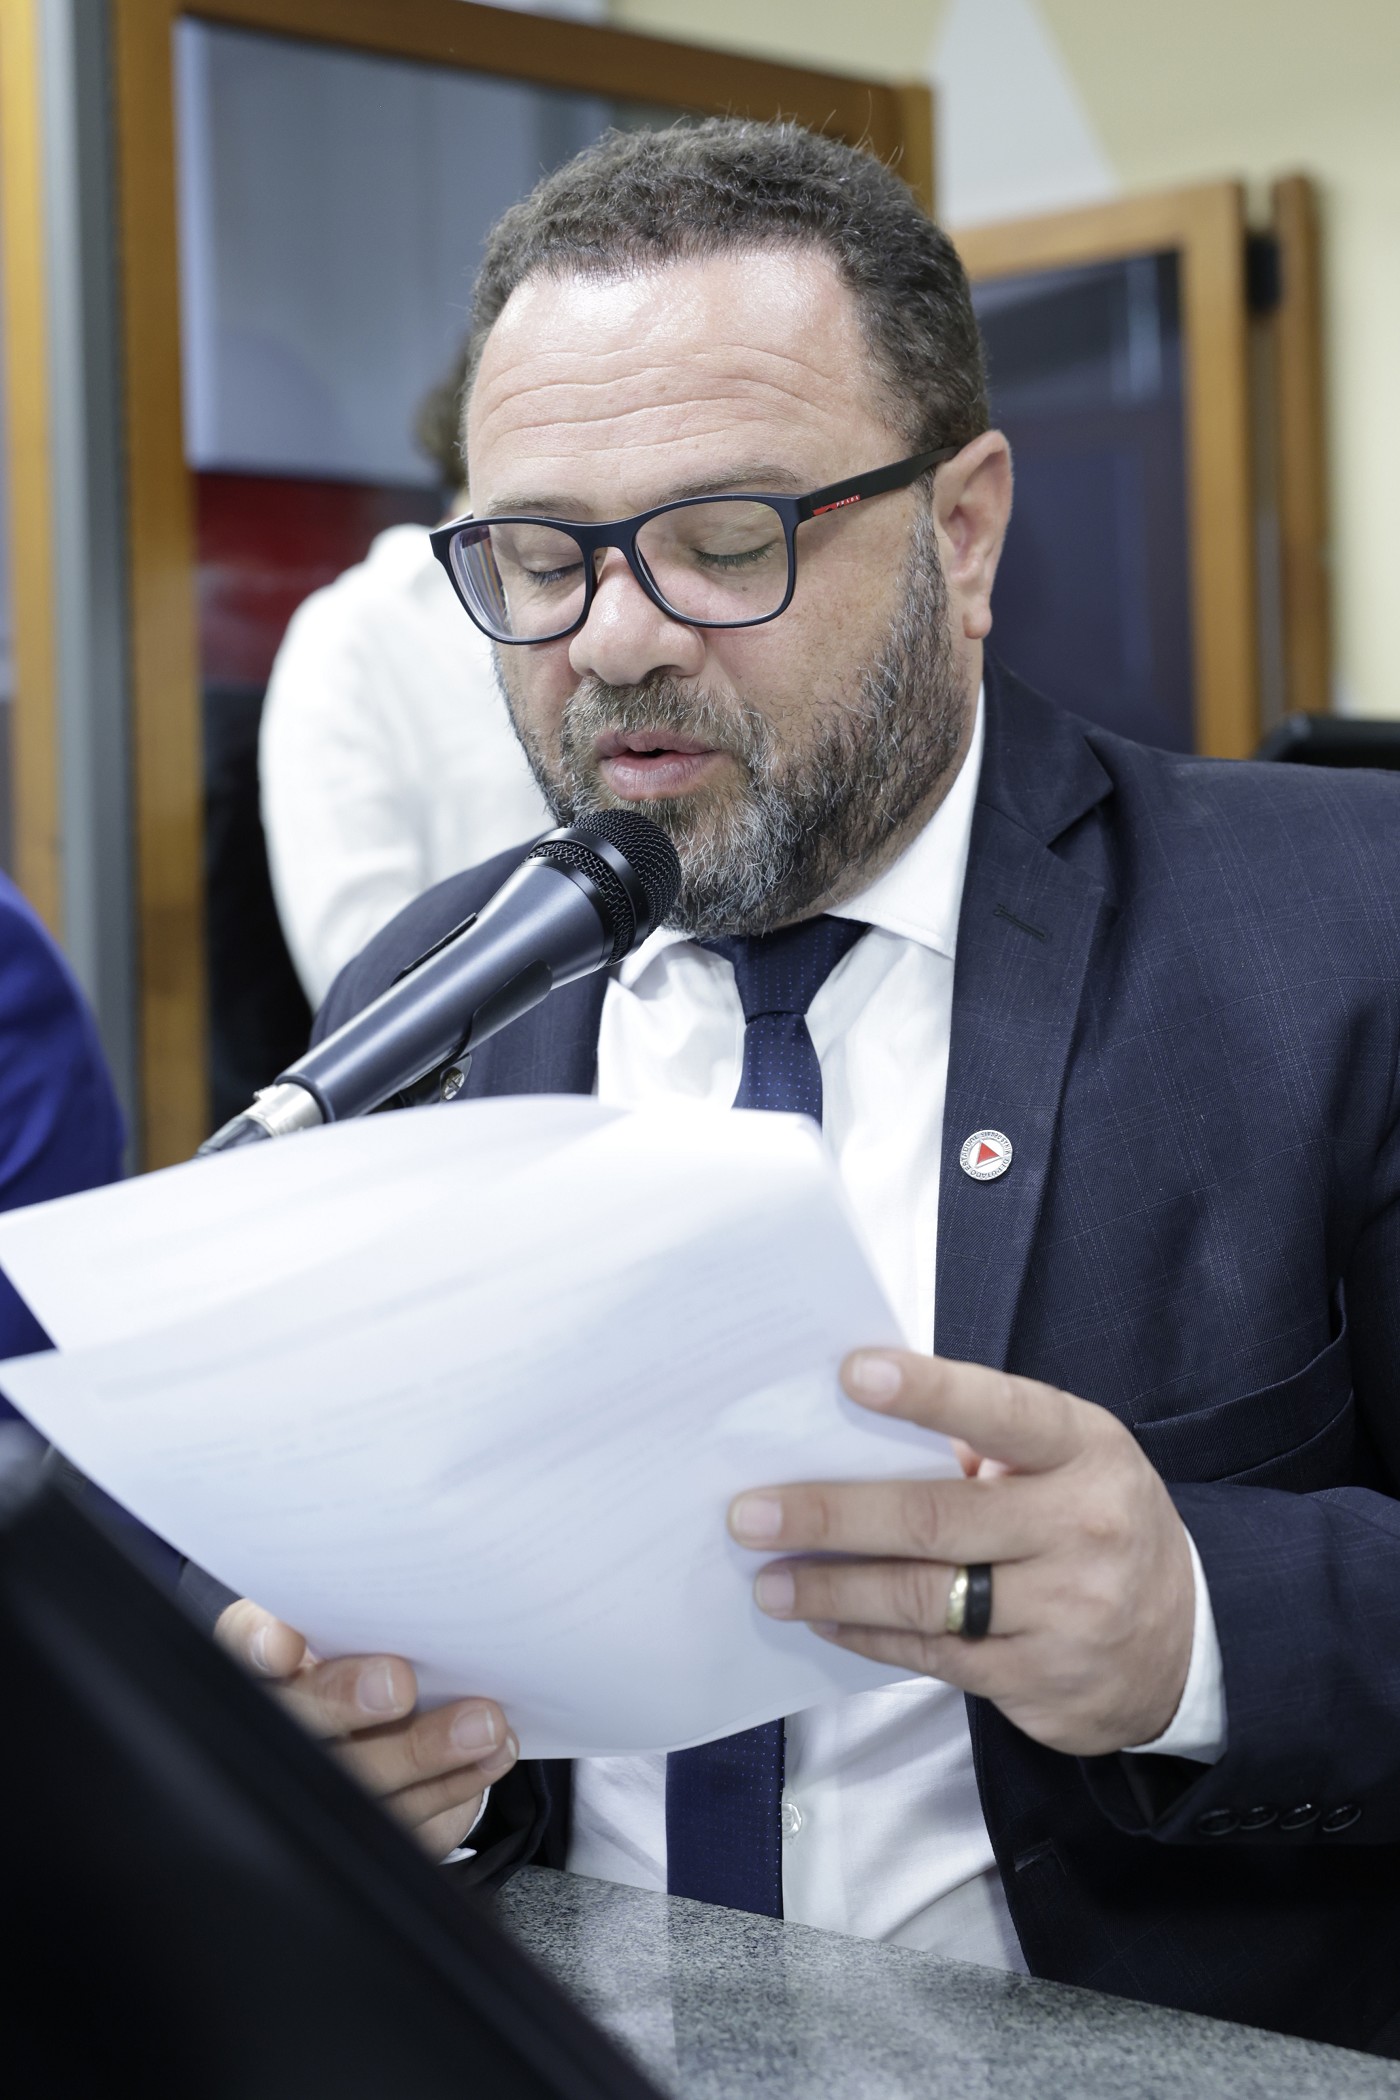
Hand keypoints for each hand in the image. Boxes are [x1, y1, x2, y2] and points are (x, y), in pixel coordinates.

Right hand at [216, 1602, 517, 1857]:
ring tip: (482, 1723)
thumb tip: (416, 1584)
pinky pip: (409, 1818)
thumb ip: (369, 1603)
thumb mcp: (357, 1616)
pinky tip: (492, 1752)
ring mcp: (321, 1790)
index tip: (284, 1644)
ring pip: (358, 1781)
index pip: (241, 1649)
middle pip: (297, 1724)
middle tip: (398, 1684)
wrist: (390, 1717)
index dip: (256, 1647)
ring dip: (424, 1751)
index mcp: (264, 1659)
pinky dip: (458, 1783)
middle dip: (343, 1703)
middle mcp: (280, 1728)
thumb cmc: (367, 1648)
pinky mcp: (368, 1831)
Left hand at [729, 1350, 1195, 1756]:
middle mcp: (1081, 1528)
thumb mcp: (1070, 1460)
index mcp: (1084, 1451)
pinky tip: (823, 1616)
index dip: (927, 1392)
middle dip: (830, 1513)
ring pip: (921, 1597)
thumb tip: (859, 1435)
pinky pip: (931, 1656)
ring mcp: (1064, 1613)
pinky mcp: (1038, 1682)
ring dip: (831, 1585)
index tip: (850, 1372)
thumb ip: (988, 1445)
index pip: (1001, 1412)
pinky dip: (865, 1634)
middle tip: (750, 1513)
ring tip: (767, 1577)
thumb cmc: (1095, 1519)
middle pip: (935, 1518)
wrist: (1187, 1641)